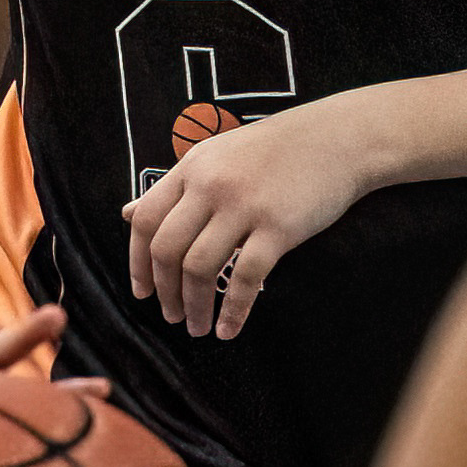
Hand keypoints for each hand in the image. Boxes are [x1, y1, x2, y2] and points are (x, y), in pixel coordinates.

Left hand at [120, 99, 372, 338]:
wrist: (338, 137)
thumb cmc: (277, 149)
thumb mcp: (216, 155)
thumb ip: (175, 187)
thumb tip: (128, 213)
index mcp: (192, 168)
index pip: (145, 220)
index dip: (137, 262)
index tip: (142, 293)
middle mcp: (211, 185)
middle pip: (167, 249)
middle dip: (165, 292)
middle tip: (171, 316)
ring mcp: (244, 205)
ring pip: (200, 268)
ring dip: (194, 306)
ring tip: (198, 327)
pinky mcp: (279, 227)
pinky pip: (246, 278)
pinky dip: (234, 311)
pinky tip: (229, 329)